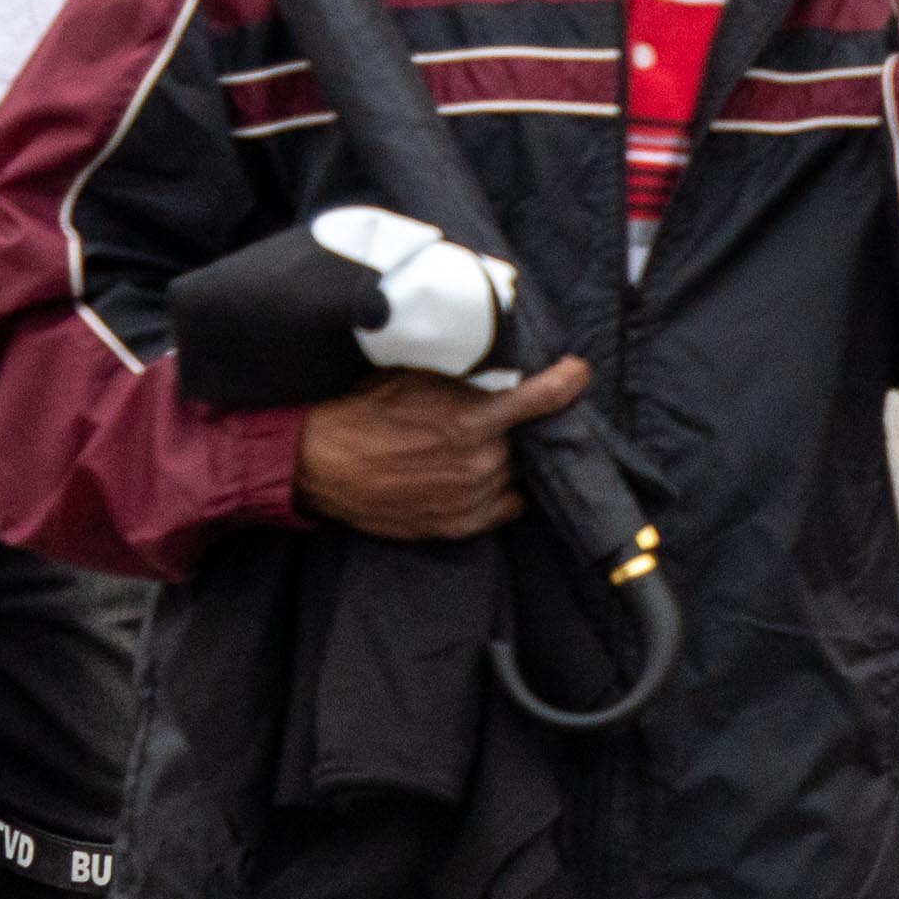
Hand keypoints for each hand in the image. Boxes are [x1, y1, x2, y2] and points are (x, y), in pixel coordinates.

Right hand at [295, 356, 596, 540]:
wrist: (321, 464)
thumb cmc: (363, 413)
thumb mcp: (414, 378)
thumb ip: (464, 381)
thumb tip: (498, 375)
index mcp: (474, 421)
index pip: (543, 399)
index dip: (567, 381)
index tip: (577, 373)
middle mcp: (482, 463)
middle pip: (527, 440)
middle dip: (518, 427)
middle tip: (499, 418)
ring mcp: (472, 498)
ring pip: (517, 475)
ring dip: (507, 461)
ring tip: (481, 449)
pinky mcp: (458, 525)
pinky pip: (505, 508)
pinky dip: (501, 493)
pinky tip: (483, 478)